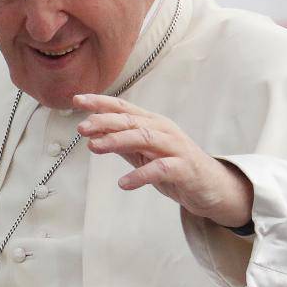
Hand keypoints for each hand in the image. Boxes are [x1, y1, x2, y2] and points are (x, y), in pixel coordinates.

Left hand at [73, 94, 254, 228]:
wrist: (209, 186)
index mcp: (152, 123)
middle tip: (81, 127)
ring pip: (144, 138)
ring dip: (117, 141)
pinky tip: (123, 183)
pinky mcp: (184, 168)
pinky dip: (140, 175)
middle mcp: (163, 130)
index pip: (123, 108)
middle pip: (130, 120)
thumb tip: (91, 137)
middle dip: (104, 121)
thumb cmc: (174, 166)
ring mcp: (174, 148)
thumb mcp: (142, 154)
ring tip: (94, 148)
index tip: (77, 100)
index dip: (100, 103)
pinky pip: (160, 169)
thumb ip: (120, 145)